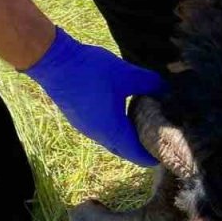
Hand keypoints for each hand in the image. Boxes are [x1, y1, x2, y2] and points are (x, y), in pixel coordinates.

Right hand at [22, 28, 166, 164]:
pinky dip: (115, 129)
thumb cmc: (92, 70)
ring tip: (144, 126)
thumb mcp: (127, 74)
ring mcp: (86, 128)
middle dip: (140, 149)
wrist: (55, 64)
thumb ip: (149, 83)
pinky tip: (123, 112)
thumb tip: (166, 89)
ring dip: (127, 138)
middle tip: (157, 140)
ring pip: (111, 141)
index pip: (135, 153)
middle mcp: (98, 134)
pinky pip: (101, 131)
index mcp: (112, 130)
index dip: (150, 157)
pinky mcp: (79, 118)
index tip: (164, 155)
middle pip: (124, 150)